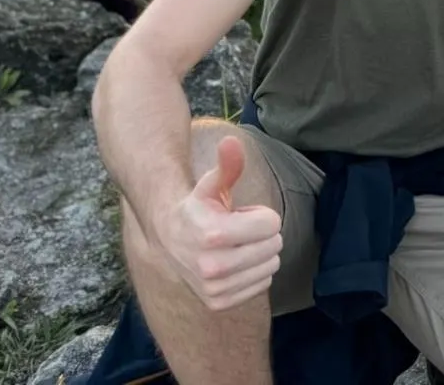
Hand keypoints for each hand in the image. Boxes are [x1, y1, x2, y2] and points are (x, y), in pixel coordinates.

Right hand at [151, 135, 283, 310]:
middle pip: (274, 245)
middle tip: (237, 231)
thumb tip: (231, 141)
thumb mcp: (211, 184)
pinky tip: (233, 263)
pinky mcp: (219, 302)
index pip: (272, 224)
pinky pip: (263, 284)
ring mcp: (216, 288)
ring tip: (234, 246)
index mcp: (214, 234)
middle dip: (261, 234)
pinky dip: (255, 272)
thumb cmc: (198, 208)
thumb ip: (227, 165)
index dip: (261, 215)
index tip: (240, 215)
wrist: (168, 240)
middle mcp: (213, 266)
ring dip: (259, 253)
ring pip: (271, 265)